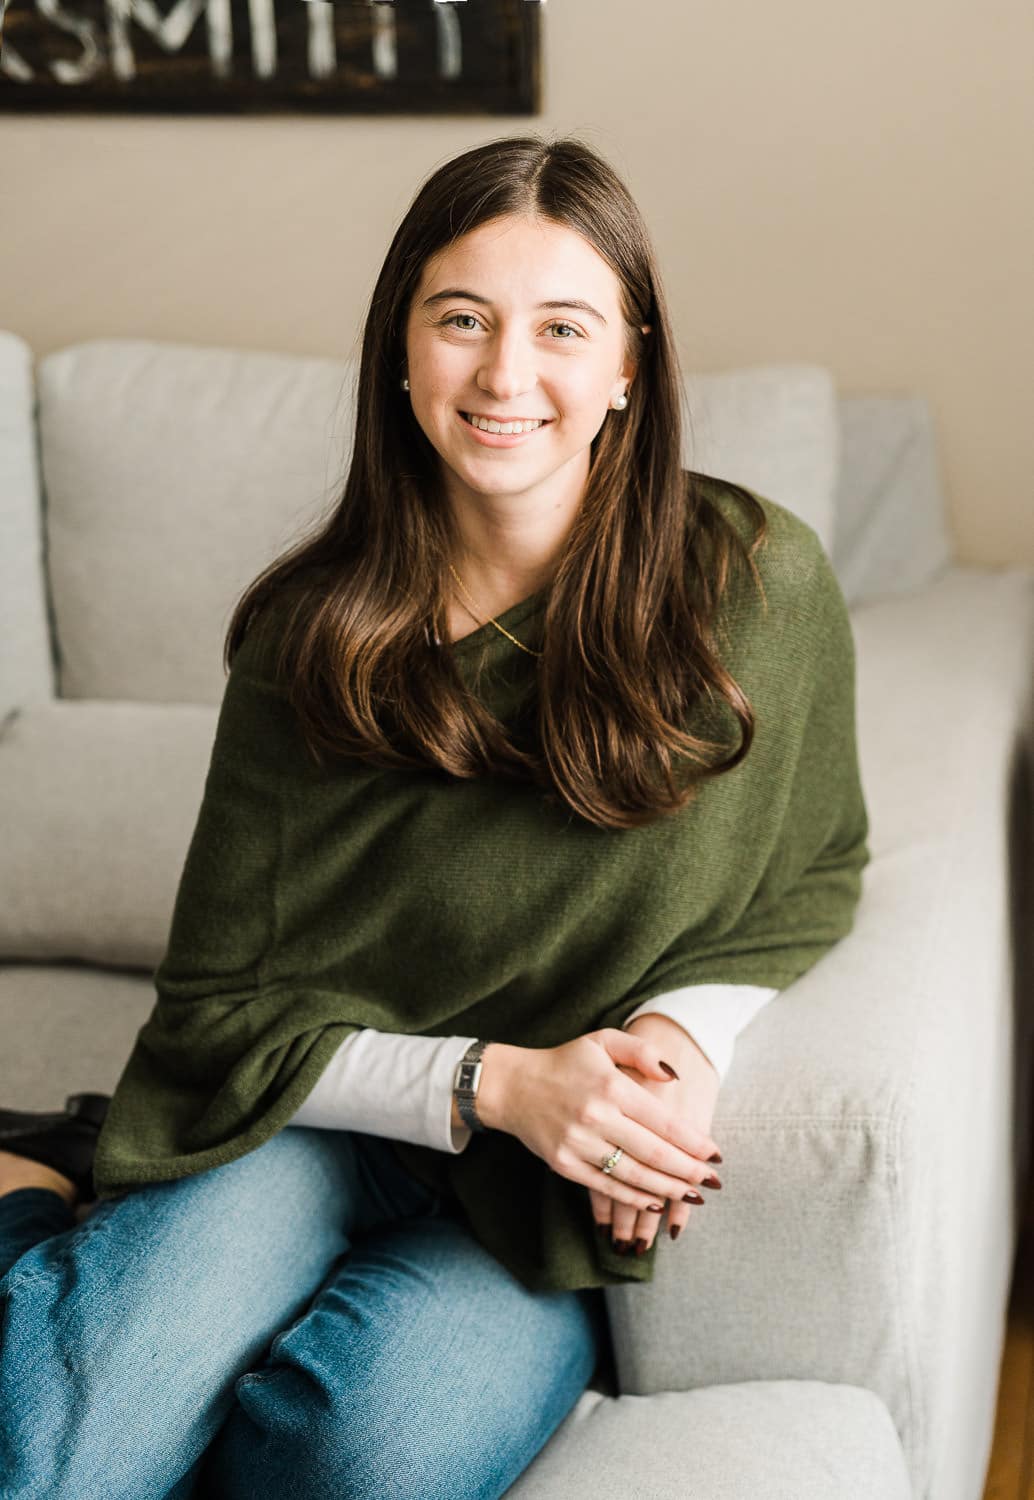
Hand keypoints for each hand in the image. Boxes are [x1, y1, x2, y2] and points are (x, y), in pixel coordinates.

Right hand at [589, 1013, 721, 1255]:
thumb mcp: (603, 1041)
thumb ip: (642, 1051)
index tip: (716, 1154)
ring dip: (668, 1190)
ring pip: (634, 1176)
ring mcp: (579, 1144)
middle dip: (689, 1171)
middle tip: (714, 1182)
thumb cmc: (565, 1062)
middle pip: (654, 1154)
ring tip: (693, 1195)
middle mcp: (596, 1117)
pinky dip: (634, 1198)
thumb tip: (675, 1075)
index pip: (664, 1121)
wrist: (512, 1086)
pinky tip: (655, 1202)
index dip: (694, 1142)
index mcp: (611, 1086)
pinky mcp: (565, 1165)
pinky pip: (607, 1188)